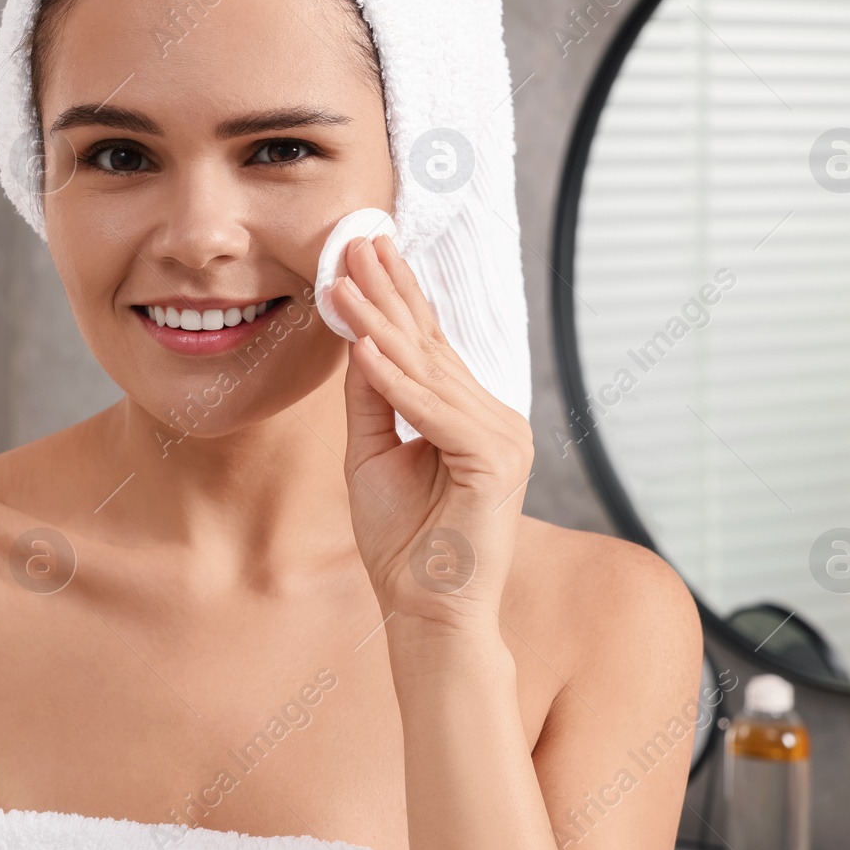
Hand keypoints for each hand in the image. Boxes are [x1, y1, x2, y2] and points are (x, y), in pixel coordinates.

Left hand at [333, 233, 532, 636]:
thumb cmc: (402, 544)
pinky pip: (435, 412)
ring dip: (381, 322)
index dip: (394, 295)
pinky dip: (397, 380)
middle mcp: (494, 417)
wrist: (427, 612)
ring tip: (345, 279)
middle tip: (357, 237)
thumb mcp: (371, 454)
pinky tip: (366, 345)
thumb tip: (358, 335)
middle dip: (389, 288)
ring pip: (429, 370)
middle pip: (431, 343)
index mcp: (469, 415)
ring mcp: (503, 437)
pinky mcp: (496, 461)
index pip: (427, 344)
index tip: (362, 248)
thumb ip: (371, 397)